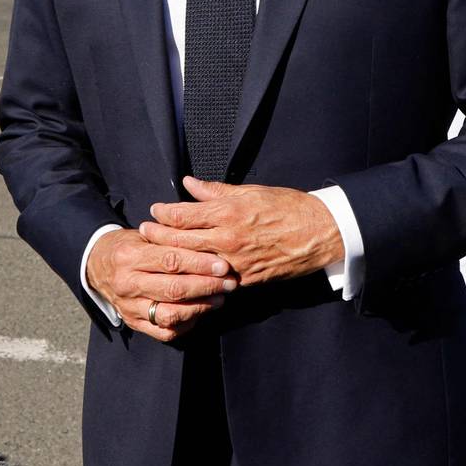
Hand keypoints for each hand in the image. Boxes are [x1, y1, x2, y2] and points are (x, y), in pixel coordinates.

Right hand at [85, 228, 236, 342]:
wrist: (97, 265)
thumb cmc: (130, 246)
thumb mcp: (145, 234)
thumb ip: (171, 238)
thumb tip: (209, 241)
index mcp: (130, 256)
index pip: (171, 261)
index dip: (200, 264)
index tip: (223, 264)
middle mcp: (127, 283)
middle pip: (174, 289)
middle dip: (207, 286)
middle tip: (229, 283)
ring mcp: (129, 307)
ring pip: (170, 314)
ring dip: (200, 307)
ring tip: (220, 298)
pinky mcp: (133, 323)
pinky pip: (164, 331)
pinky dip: (186, 324)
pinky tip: (201, 312)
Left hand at [141, 177, 342, 286]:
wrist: (321, 233)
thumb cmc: (289, 207)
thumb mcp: (252, 191)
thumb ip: (216, 191)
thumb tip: (190, 184)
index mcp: (229, 212)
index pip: (183, 215)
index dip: (164, 213)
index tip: (154, 211)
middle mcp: (228, 239)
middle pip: (180, 241)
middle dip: (158, 237)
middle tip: (144, 232)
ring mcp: (236, 263)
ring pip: (193, 264)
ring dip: (172, 260)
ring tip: (157, 255)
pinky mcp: (246, 280)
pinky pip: (215, 282)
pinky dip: (198, 278)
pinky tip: (186, 276)